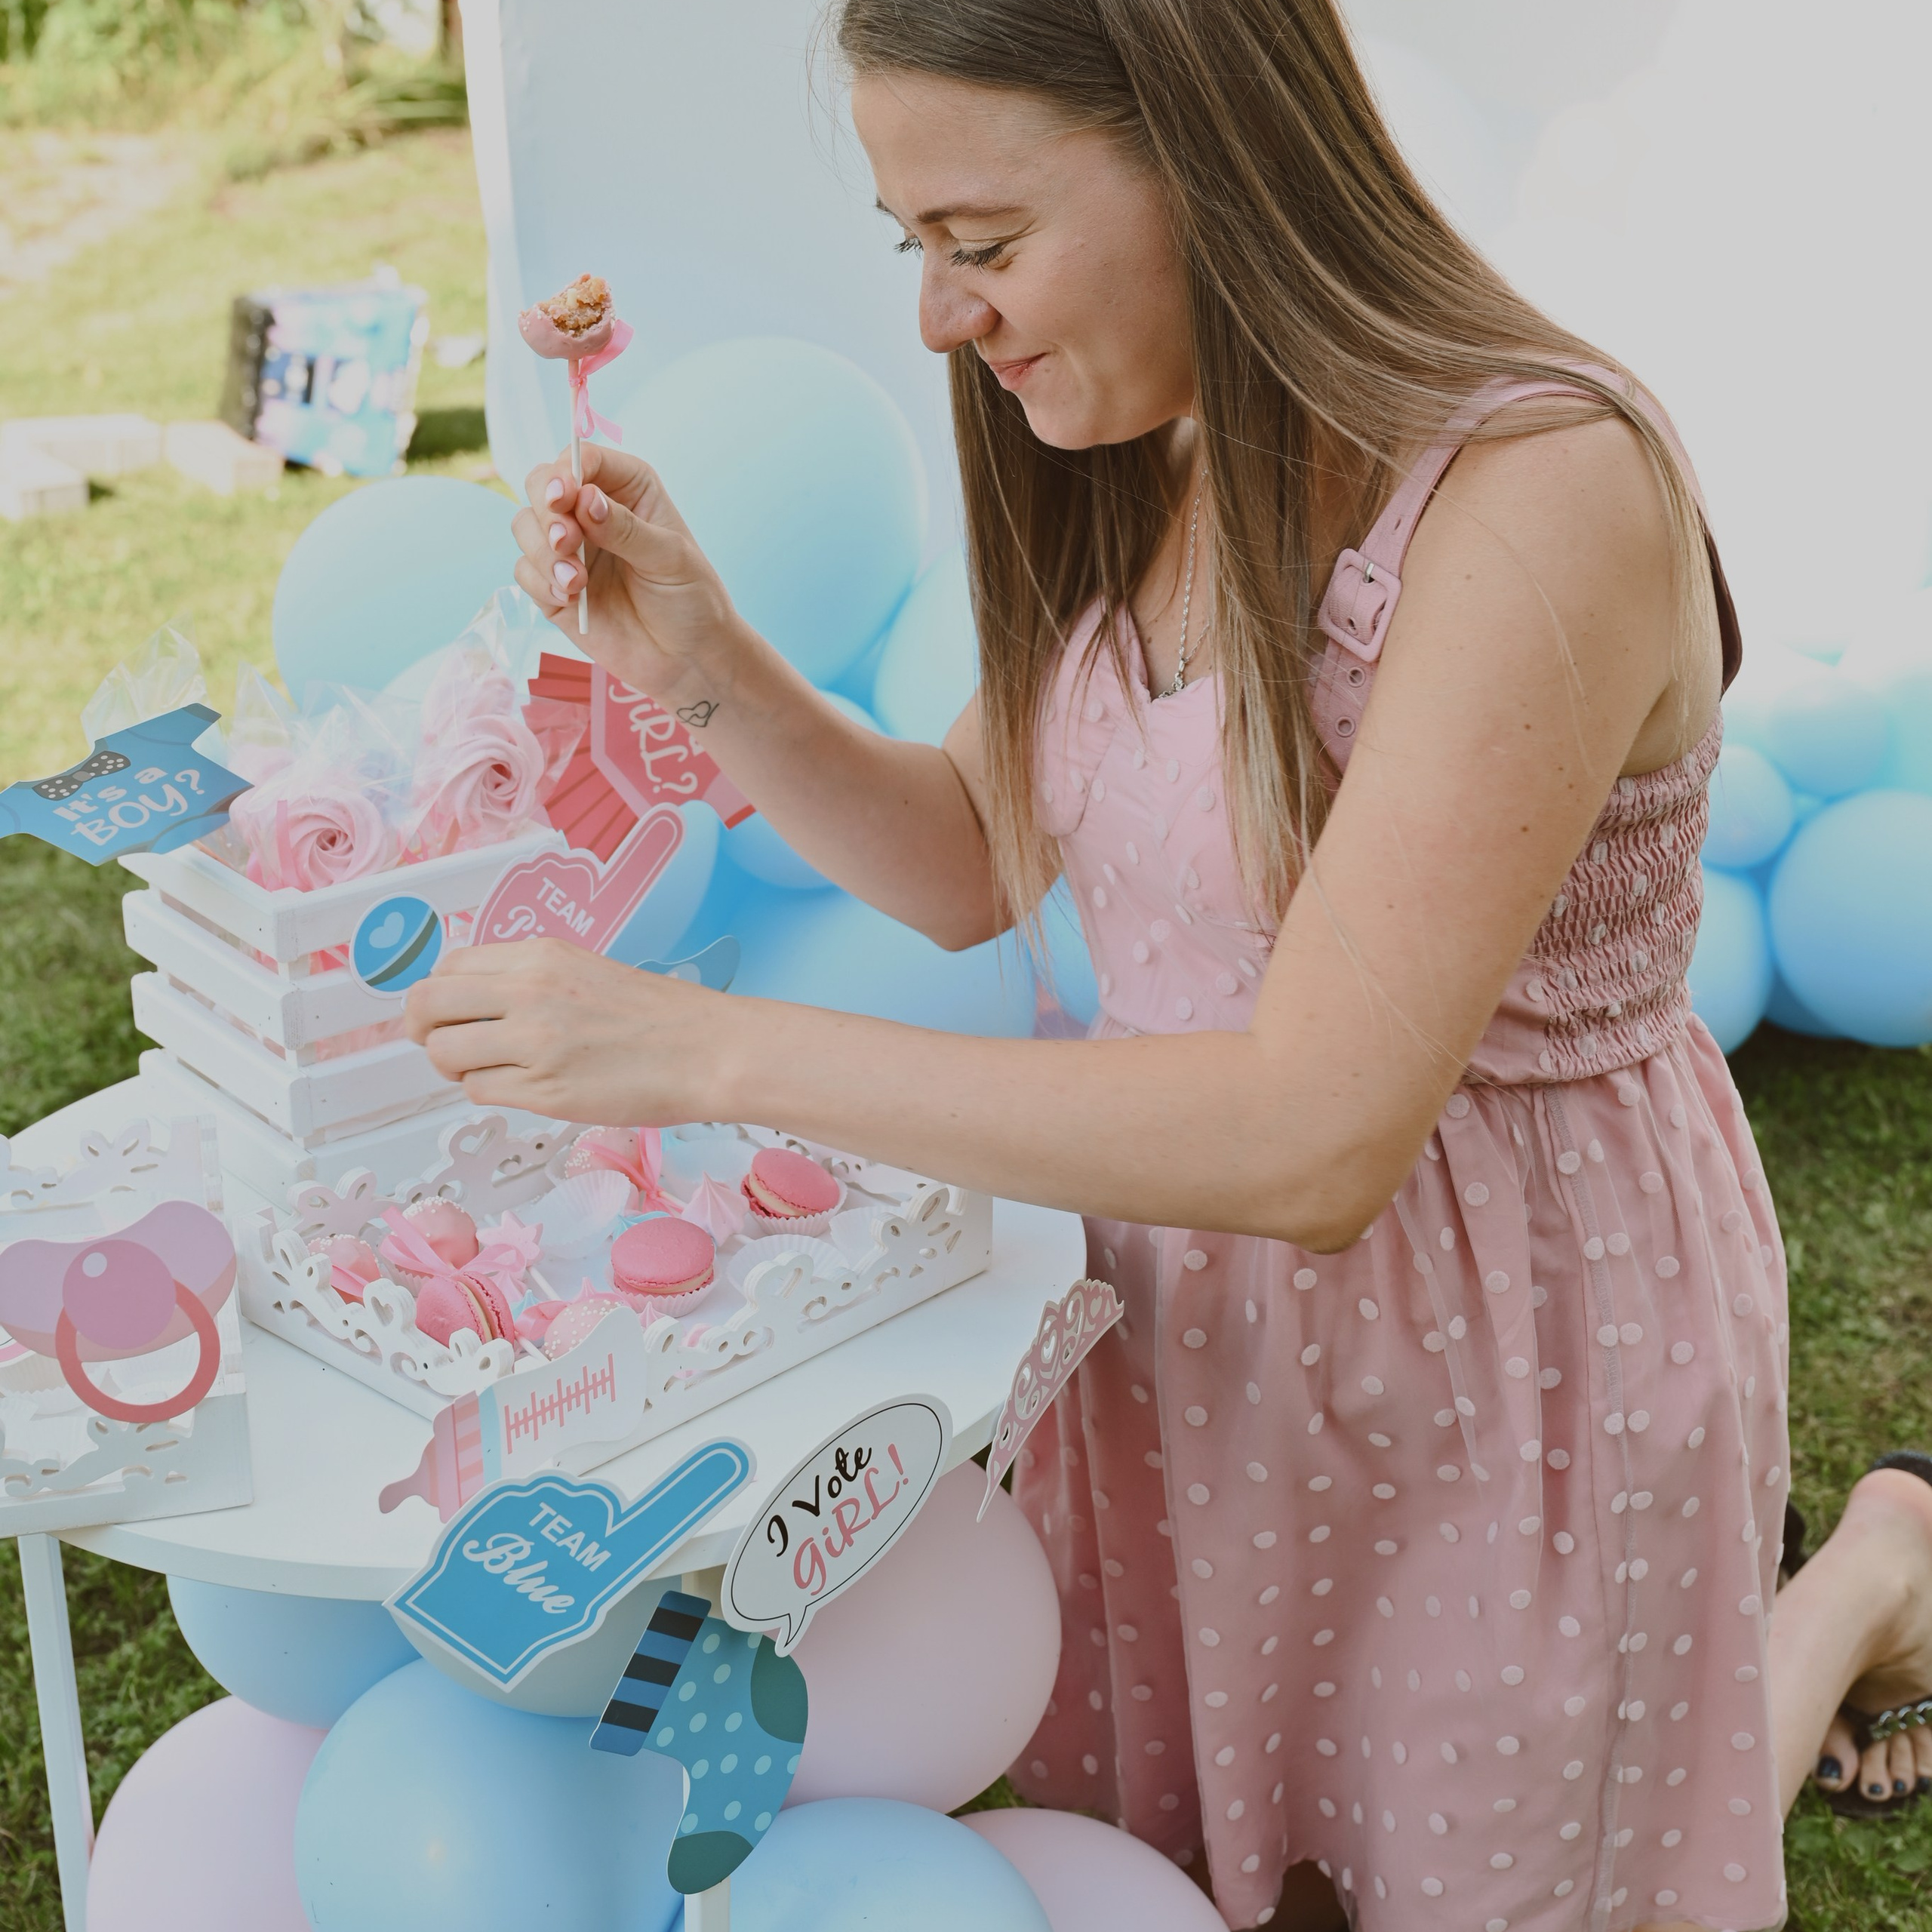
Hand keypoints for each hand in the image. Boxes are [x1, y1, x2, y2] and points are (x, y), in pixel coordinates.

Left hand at [403, 938, 727, 1124]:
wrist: (709, 1050)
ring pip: (446, 1053)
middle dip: (423, 1029)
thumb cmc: (663, 1017)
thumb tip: (473, 1003)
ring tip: (489, 1069)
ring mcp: (534, 1043)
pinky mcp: (544, 1091)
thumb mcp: (585, 970)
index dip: (437, 994)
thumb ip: (528, 980)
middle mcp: (529, 992)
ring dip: (455, 1066)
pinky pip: (480, 1091)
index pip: (448, 967)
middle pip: (428, 1006)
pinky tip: (522, 1087)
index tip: (443, 1011)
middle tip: (439, 1043)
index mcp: (539, 956)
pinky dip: (489, 1092)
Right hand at [511, 443, 747, 705]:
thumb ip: (626, 528)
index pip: (583, 459)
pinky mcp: (554, 586)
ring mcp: (570, 548)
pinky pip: (525, 571)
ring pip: (525, 525)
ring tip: (576, 583)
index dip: (565, 472)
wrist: (688, 658)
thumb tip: (585, 499)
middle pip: (541, 485)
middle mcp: (592, 511)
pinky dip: (540, 582)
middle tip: (566, 542)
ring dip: (543, 552)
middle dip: (546, 512)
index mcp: (627, 489)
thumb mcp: (669, 558)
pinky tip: (570, 598)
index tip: (563, 497)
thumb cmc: (691, 599)